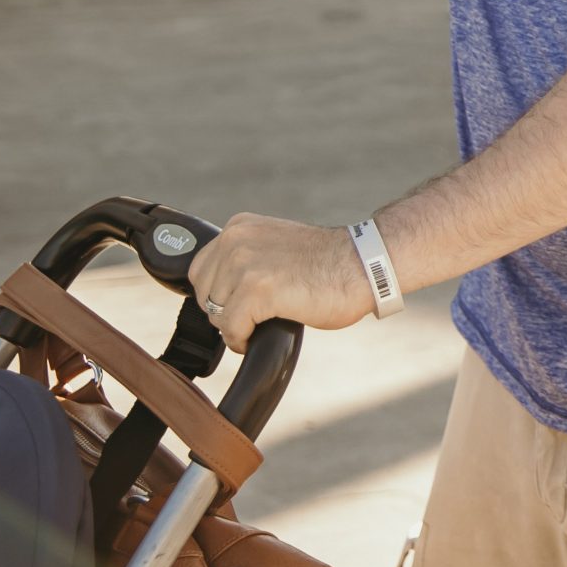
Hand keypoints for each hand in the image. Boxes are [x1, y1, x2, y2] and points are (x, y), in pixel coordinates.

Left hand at [185, 214, 374, 353]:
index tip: (238, 306)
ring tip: (258, 326)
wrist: (366, 265)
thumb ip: (248, 258)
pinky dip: (240, 339)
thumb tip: (223, 291)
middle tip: (250, 319)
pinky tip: (257, 337)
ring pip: (214, 312)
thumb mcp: (276, 247)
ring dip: (234, 326)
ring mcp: (245, 264)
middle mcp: (237, 240)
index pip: (201, 269)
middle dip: (223, 311)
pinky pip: (230, 327)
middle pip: (203, 292)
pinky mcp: (257, 290)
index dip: (218, 294)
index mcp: (240, 227)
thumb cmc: (331, 263)